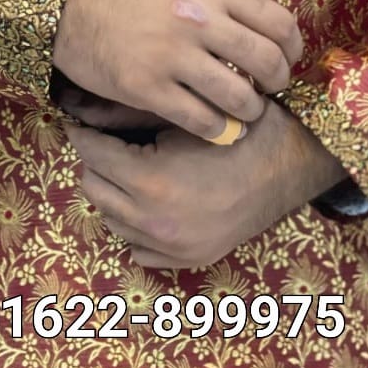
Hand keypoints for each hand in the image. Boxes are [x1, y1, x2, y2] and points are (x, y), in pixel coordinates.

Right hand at [52, 0, 302, 139]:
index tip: (287, 58)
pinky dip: (218, 129)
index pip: (278, 23)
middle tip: (269, 89)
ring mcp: (174, 56)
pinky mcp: (148, 88)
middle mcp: (200, 21)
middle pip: (265, 62)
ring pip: (238, 97)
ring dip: (249, 111)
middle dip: (276, 82)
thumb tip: (261, 21)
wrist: (72, 2)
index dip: (292, 48)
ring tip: (245, 112)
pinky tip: (218, 127)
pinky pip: (201, 120)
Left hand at [65, 98, 344, 267]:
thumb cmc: (234, 129)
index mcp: (149, 181)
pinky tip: (149, 203)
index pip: (91, 154)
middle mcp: (154, 221)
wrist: (288, 161)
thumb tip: (80, 109)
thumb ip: (127, 115)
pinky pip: (139, 249)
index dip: (85, 134)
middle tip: (109, 144)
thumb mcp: (178, 118)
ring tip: (131, 169)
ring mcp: (172, 246)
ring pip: (112, 220)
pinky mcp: (189, 259)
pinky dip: (136, 227)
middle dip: (97, 163)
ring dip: (114, 194)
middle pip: (94, 188)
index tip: (83, 123)